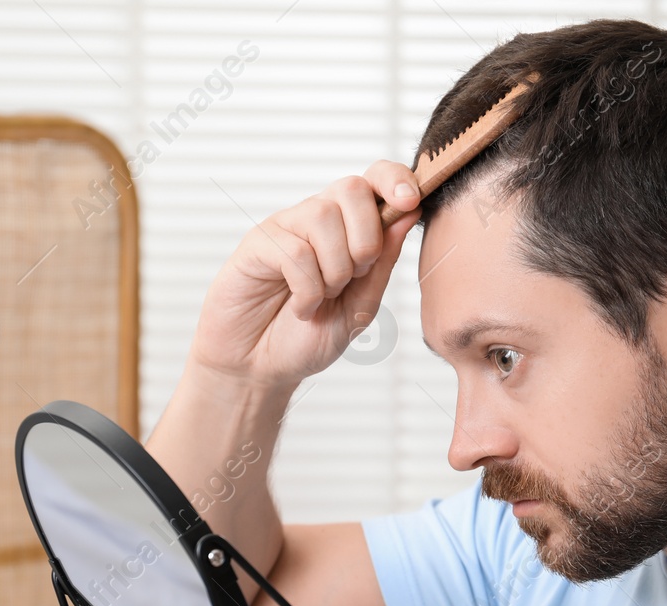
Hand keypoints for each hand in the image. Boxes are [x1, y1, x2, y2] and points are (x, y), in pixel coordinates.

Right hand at [188, 162, 422, 388]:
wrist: (263, 366)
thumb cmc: (310, 336)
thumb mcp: (362, 304)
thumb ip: (384, 261)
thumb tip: (409, 211)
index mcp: (348, 228)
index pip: (374, 178)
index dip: (395, 180)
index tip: (409, 202)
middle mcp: (316, 219)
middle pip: (351, 188)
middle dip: (366, 239)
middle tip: (354, 279)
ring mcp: (285, 228)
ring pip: (323, 217)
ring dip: (335, 270)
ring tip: (323, 298)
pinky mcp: (257, 244)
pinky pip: (294, 251)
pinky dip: (307, 290)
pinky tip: (302, 309)